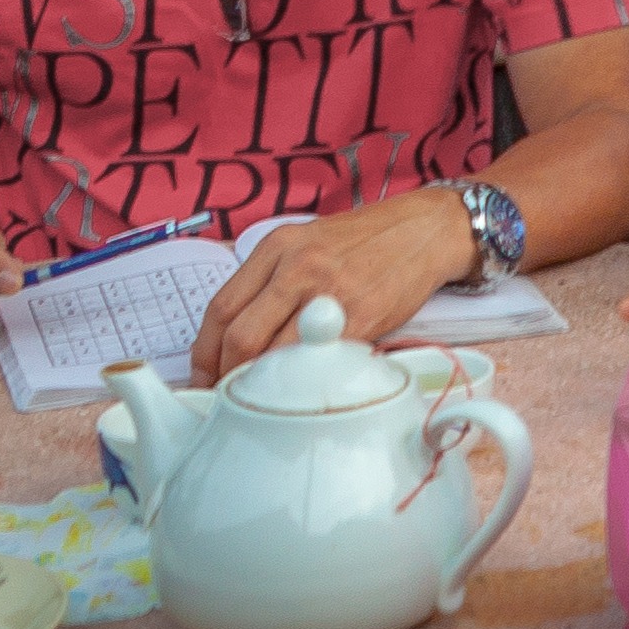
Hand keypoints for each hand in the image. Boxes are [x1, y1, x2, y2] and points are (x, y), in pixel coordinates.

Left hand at [191, 187, 478, 377]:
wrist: (425, 231)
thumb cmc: (365, 242)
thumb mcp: (307, 244)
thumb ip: (272, 282)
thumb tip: (237, 340)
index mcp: (277, 246)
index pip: (220, 308)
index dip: (203, 353)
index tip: (203, 377)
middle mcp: (297, 266)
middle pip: (239, 336)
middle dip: (225, 376)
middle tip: (226, 396)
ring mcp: (329, 293)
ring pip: (274, 355)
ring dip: (262, 384)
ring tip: (262, 398)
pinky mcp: (360, 318)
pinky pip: (318, 361)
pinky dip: (304, 381)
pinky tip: (302, 388)